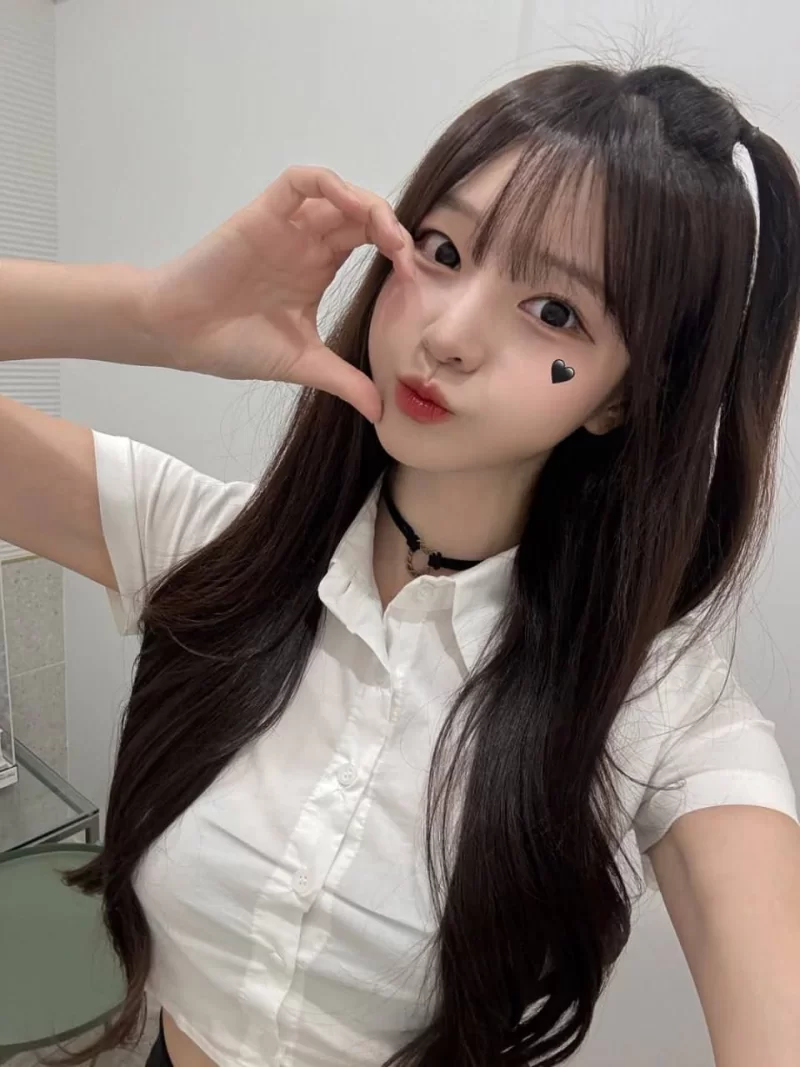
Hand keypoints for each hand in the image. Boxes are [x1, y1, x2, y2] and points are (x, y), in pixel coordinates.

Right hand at [140, 165, 415, 421]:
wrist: (180, 335)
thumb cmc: (233, 345)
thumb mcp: (303, 364)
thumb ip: (344, 381)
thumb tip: (382, 412)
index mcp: (319, 268)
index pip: (372, 243)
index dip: (398, 253)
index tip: (415, 281)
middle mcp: (307, 242)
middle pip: (362, 215)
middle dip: (392, 228)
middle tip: (408, 256)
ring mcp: (287, 226)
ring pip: (338, 193)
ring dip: (369, 205)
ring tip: (388, 236)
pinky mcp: (263, 213)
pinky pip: (300, 181)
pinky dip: (330, 184)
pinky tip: (350, 207)